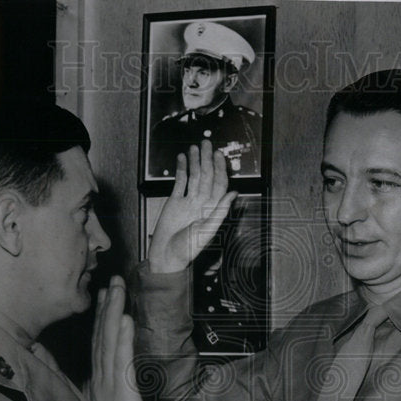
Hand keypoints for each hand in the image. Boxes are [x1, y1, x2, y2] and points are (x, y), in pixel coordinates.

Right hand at [89, 277, 156, 400]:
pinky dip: (122, 341)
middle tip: (112, 279)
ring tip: (117, 290)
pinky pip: (122, 364)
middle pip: (102, 338)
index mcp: (98, 384)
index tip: (104, 292)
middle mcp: (101, 382)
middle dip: (107, 307)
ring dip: (112, 315)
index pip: (98, 344)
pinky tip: (124, 321)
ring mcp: (110, 388)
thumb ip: (97, 387)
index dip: (101, 317)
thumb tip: (88, 380)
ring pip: (109, 344)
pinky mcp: (122, 397)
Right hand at [148, 140, 236, 273]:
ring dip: (195, 162)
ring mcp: (187, 201)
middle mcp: (201, 203)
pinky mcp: (174, 202)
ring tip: (194, 147)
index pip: (219, 184)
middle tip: (207, 143)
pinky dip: (181, 170)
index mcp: (212, 209)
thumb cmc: (188, 249)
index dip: (219, 169)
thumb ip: (221, 212)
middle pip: (206, 177)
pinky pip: (179, 182)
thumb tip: (234, 194)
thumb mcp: (208, 231)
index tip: (219, 155)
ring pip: (193, 177)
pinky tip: (182, 159)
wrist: (166, 256)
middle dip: (207, 160)